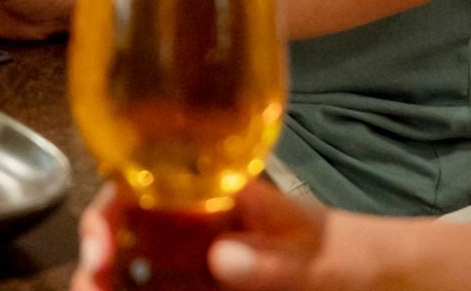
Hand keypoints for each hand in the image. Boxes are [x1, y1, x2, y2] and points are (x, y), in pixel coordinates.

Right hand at [72, 182, 332, 290]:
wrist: (381, 279)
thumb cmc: (351, 255)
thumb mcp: (319, 257)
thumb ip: (274, 260)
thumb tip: (221, 257)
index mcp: (217, 200)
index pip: (144, 189)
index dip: (109, 215)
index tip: (100, 249)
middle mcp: (198, 231)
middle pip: (127, 236)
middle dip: (97, 261)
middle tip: (89, 287)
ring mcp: (201, 269)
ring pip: (137, 274)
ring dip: (110, 284)